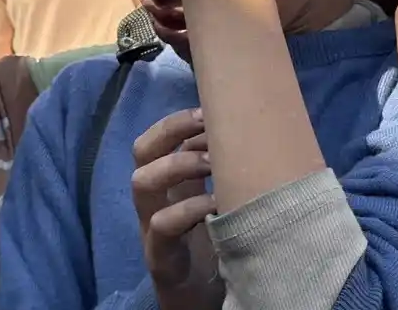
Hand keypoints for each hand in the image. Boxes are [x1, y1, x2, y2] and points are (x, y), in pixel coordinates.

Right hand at [132, 108, 223, 309]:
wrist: (207, 305)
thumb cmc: (220, 250)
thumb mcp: (221, 206)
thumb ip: (226, 177)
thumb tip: (256, 135)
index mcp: (171, 188)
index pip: (156, 141)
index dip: (177, 121)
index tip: (209, 108)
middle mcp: (156, 203)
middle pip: (141, 152)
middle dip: (171, 129)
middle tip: (206, 124)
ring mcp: (152, 231)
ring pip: (141, 183)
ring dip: (176, 165)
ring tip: (212, 163)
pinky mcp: (161, 259)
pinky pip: (161, 227)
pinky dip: (188, 211)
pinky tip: (216, 207)